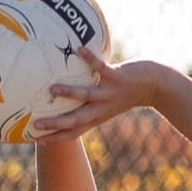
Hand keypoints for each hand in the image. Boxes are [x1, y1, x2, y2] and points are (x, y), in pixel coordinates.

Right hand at [31, 47, 163, 138]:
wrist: (155, 85)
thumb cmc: (127, 92)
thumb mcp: (107, 102)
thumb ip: (89, 99)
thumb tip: (66, 88)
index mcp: (98, 116)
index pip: (74, 131)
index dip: (56, 138)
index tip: (36, 141)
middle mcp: (102, 108)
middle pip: (76, 120)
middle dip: (56, 124)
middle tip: (35, 124)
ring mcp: (109, 93)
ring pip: (86, 95)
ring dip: (69, 93)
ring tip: (52, 88)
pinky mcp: (118, 76)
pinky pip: (101, 68)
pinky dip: (90, 59)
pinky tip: (79, 49)